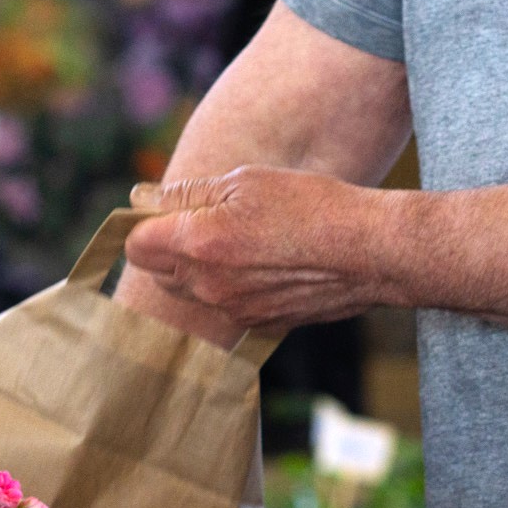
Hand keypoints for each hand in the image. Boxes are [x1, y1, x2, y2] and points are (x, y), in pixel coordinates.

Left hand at [124, 167, 387, 333]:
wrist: (370, 253)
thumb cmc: (311, 205)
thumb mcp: (246, 182)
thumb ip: (188, 193)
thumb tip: (144, 198)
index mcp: (199, 244)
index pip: (137, 246)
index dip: (147, 225)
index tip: (167, 211)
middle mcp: (208, 285)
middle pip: (159, 272)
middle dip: (170, 248)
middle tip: (208, 221)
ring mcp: (232, 310)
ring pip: (192, 292)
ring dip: (201, 269)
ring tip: (243, 241)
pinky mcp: (257, 325)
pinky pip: (226, 306)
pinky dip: (233, 287)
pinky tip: (267, 265)